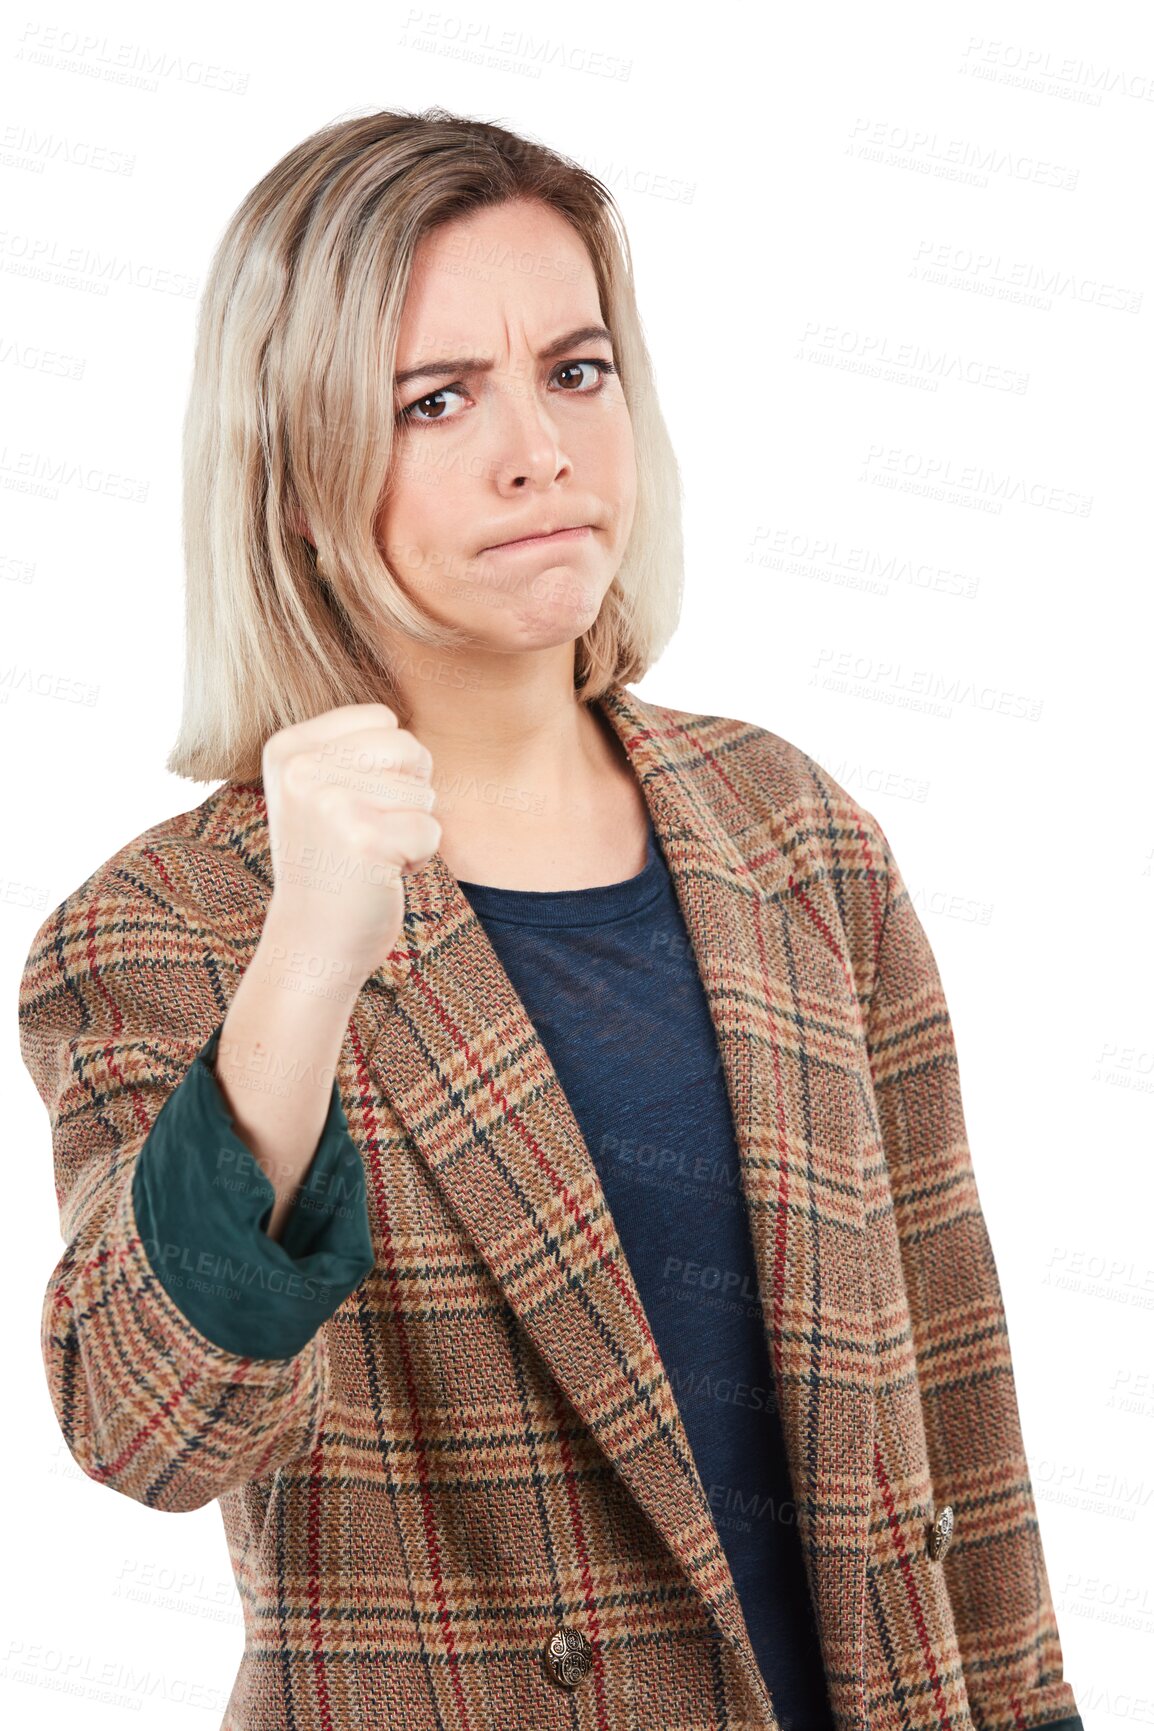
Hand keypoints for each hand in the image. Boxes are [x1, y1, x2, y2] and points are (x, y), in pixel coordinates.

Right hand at [260, 702, 440, 984]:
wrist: (311, 944)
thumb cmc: (332, 863)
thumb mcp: (321, 788)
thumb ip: (353, 743)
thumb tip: (421, 667)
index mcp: (288, 745)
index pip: (385, 719)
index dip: (390, 768)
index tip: (353, 806)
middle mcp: (301, 767)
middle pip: (411, 749)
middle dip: (407, 797)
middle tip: (366, 836)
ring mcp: (329, 802)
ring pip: (425, 791)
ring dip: (412, 830)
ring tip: (369, 856)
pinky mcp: (362, 839)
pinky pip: (431, 830)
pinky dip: (418, 860)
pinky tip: (379, 876)